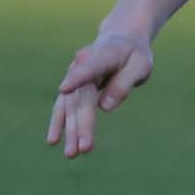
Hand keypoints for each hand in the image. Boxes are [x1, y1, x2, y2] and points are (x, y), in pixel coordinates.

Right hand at [48, 26, 152, 156]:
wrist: (120, 40)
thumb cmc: (134, 54)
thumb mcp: (141, 65)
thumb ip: (124, 83)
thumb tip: (105, 107)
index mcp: (104, 54)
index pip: (90, 67)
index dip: (78, 77)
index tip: (64, 89)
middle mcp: (83, 65)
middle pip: (81, 97)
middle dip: (81, 124)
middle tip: (84, 149)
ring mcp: (75, 76)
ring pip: (71, 105)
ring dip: (70, 130)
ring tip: (71, 154)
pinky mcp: (73, 87)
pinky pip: (65, 106)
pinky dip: (60, 123)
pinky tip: (53, 141)